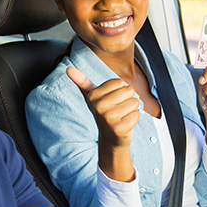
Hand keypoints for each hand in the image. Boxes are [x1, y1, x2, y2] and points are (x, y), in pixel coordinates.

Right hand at [67, 66, 138, 181]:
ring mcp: (108, 119)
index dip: (119, 91)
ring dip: (131, 110)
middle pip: (129, 91)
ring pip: (135, 103)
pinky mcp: (119, 129)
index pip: (120, 82)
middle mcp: (99, 107)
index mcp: (93, 96)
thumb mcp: (92, 97)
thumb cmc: (104, 112)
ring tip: (121, 117)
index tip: (111, 101)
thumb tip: (68, 69)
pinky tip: (125, 125)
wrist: (110, 137)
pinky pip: (137, 115)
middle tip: (118, 110)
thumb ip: (82, 82)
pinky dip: (134, 120)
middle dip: (127, 99)